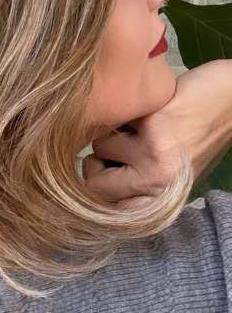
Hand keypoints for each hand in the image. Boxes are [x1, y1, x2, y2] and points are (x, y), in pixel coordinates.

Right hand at [81, 59, 231, 208]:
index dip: (100, 192)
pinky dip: (124, 114)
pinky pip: (112, 120)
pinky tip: (147, 110)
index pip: (108, 212)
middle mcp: (157, 181)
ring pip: (99, 146)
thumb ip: (141, 188)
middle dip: (98, 163)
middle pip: (94, 185)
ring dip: (112, 133)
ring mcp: (153, 153)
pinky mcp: (151, 122)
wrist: (231, 101)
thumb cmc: (202, 138)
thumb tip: (95, 188)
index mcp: (162, 198)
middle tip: (117, 150)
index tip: (108, 177)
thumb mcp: (174, 177)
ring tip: (139, 127)